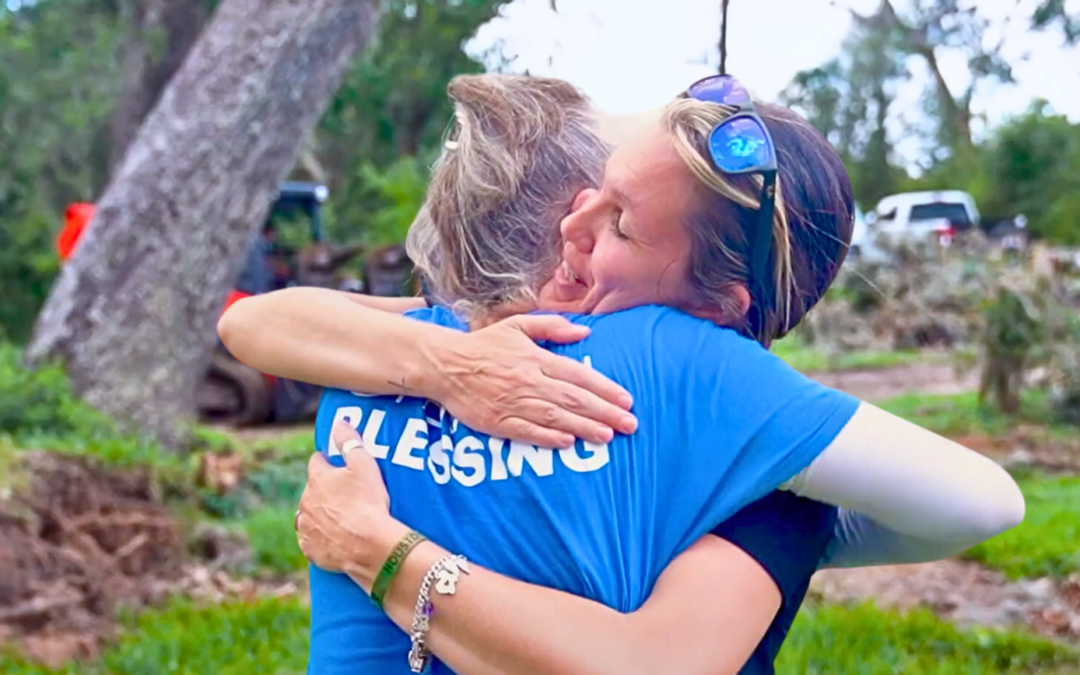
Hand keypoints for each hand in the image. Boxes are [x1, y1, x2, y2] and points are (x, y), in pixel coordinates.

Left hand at [297, 423, 406, 590]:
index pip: (316, 461)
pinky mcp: (310, 549)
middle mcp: (305, 501)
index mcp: (317, 478)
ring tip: (341, 517)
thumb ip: (350, 442)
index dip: (327, 461)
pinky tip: (336, 537)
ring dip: (319, 513)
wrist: (370, 545)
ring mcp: (306, 527)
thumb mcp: (365, 465)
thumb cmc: (369, 502)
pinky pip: (312, 539)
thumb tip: (338, 423)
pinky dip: (321, 537)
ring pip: (308, 514)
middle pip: (312, 489)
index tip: (336, 465)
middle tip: (347, 495)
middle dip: (324, 490)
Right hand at [428, 314, 638, 447]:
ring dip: (583, 427)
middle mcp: (528, 380)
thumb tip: (584, 331)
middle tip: (629, 424)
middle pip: (572, 398)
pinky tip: (568, 442)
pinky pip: (526, 431)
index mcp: (535, 358)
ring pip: (554, 416)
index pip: (578, 375)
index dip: (605, 388)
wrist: (444, 364)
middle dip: (604, 412)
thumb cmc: (484, 345)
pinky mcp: (497, 421)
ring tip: (608, 437)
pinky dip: (547, 437)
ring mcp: (512, 402)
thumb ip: (552, 327)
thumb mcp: (517, 325)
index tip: (627, 400)